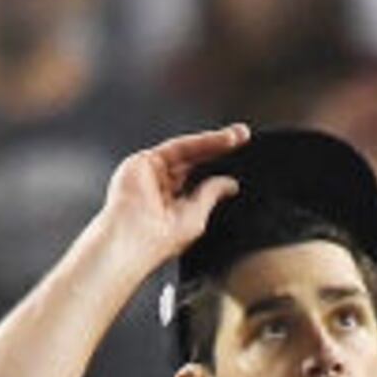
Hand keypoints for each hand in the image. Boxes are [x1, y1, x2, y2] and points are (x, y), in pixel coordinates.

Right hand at [99, 123, 251, 264]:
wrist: (133, 240)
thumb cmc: (159, 241)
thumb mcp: (196, 217)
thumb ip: (211, 195)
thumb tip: (231, 184)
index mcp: (170, 205)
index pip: (198, 180)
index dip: (219, 167)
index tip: (241, 157)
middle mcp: (159, 187)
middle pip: (194, 160)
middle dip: (219, 148)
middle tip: (244, 136)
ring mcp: (150, 173)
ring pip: (187, 151)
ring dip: (213, 141)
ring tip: (237, 137)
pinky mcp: (143, 162)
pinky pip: (177, 146)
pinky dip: (200, 142)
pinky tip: (220, 140)